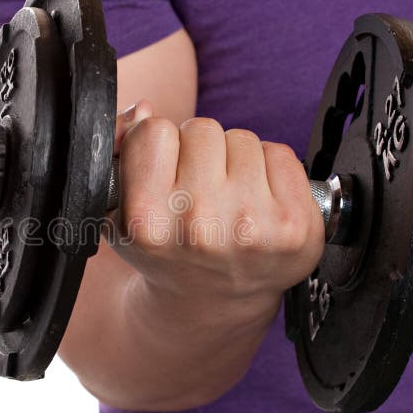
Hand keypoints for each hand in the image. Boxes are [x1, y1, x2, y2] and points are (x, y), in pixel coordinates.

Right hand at [110, 106, 324, 326]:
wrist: (211, 302)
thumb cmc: (166, 250)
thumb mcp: (119, 212)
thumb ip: (118, 151)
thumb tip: (143, 109)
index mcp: (148, 221)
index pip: (154, 131)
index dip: (158, 147)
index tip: (164, 174)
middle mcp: (200, 226)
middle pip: (201, 129)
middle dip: (199, 152)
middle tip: (199, 190)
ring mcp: (252, 226)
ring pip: (242, 139)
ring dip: (235, 161)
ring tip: (228, 200)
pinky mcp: (294, 226)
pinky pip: (282, 154)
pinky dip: (271, 171)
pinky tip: (258, 204)